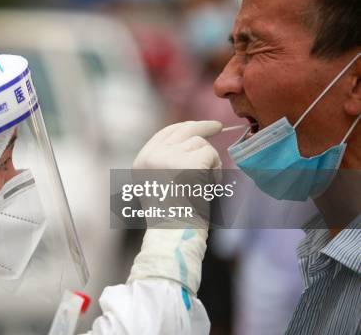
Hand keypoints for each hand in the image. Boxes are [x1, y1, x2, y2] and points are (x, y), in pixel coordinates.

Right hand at [127, 121, 222, 294]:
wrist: (173, 233)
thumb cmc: (172, 217)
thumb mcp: (159, 185)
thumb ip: (168, 162)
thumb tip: (193, 142)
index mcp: (142, 162)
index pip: (164, 134)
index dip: (183, 128)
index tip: (197, 127)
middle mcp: (153, 155)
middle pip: (182, 131)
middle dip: (202, 126)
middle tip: (218, 127)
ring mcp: (170, 157)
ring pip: (200, 144)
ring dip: (210, 162)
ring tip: (205, 185)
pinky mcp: (190, 162)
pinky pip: (211, 155)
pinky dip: (216, 170)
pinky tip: (209, 187)